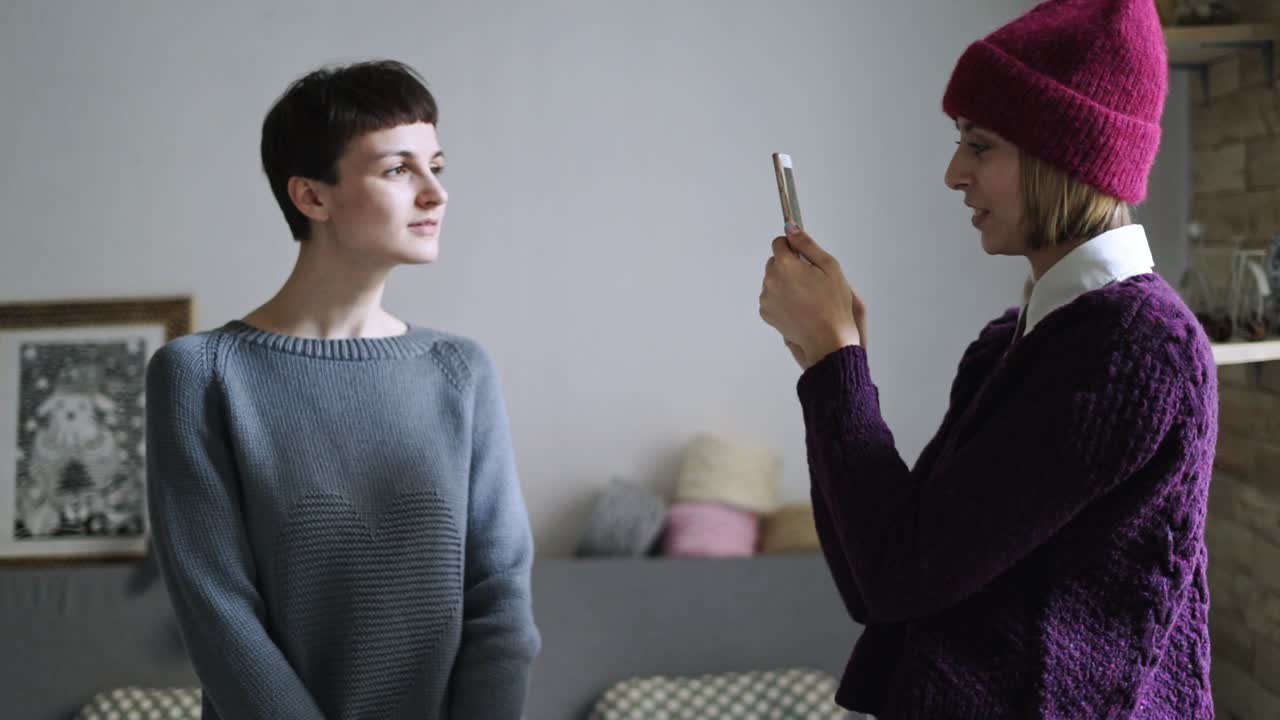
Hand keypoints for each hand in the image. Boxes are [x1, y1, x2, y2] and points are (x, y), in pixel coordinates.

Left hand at [759, 225, 864, 368]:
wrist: (827, 338)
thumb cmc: (833, 303)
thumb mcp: (828, 266)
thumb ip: (806, 244)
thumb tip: (791, 227)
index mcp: (785, 265)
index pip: (779, 243)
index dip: (793, 248)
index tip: (803, 258)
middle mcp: (770, 279)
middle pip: (774, 262)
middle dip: (789, 266)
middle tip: (809, 281)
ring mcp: (766, 297)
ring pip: (773, 280)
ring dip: (784, 283)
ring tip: (806, 297)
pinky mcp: (766, 312)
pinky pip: (771, 298)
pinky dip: (781, 299)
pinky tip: (798, 307)